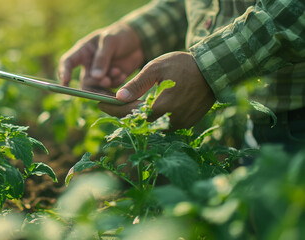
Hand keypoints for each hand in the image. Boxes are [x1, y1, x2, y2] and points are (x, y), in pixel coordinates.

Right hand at [58, 22, 143, 88]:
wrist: (137, 41)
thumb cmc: (119, 35)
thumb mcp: (110, 41)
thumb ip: (102, 58)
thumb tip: (95, 76)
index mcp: (83, 51)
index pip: (67, 62)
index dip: (63, 72)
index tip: (65, 82)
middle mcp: (88, 65)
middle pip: (84, 81)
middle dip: (94, 83)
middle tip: (106, 80)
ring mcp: (99, 74)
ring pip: (96, 88)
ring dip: (106, 84)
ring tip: (118, 73)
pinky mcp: (110, 80)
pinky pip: (109, 89)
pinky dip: (115, 84)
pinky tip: (123, 75)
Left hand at [98, 52, 215, 129]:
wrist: (213, 70)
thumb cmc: (184, 65)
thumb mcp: (157, 68)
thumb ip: (137, 84)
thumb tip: (118, 96)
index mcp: (161, 107)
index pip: (129, 113)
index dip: (112, 109)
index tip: (99, 103)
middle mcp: (169, 121)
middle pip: (138, 121)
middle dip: (121, 113)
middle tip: (108, 103)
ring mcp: (179, 124)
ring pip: (150, 124)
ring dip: (136, 115)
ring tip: (122, 105)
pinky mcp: (186, 123)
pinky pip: (163, 123)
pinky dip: (151, 116)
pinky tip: (143, 107)